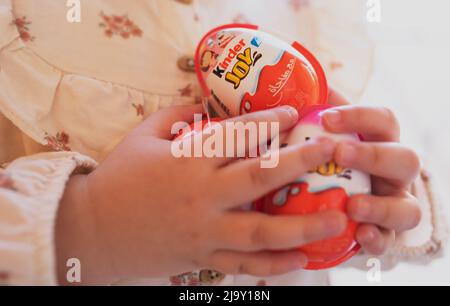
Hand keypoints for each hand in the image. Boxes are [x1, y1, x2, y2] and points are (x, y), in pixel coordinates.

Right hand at [56, 104, 346, 283]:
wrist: (94, 230)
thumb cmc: (119, 178)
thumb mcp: (143, 136)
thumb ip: (177, 116)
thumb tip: (206, 105)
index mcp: (187, 162)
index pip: (238, 136)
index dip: (270, 121)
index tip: (295, 112)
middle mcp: (202, 197)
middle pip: (261, 179)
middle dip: (300, 162)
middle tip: (331, 151)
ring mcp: (205, 232)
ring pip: (262, 232)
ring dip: (303, 226)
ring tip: (337, 219)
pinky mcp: (202, 258)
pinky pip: (244, 266)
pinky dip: (274, 265)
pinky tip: (302, 258)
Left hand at [322, 90, 421, 254]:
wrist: (323, 208)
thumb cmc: (323, 165)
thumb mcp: (318, 138)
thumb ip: (316, 115)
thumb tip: (309, 90)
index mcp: (380, 144)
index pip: (384, 121)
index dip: (360, 117)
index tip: (327, 119)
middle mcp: (393, 174)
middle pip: (405, 159)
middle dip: (374, 155)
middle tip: (339, 154)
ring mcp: (393, 206)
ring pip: (408, 207)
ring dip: (381, 205)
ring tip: (353, 205)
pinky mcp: (383, 237)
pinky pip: (390, 242)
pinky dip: (377, 239)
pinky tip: (359, 235)